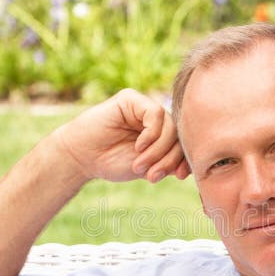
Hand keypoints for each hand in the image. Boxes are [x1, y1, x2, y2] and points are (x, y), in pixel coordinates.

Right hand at [54, 89, 189, 182]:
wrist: (82, 158)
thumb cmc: (112, 162)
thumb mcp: (148, 166)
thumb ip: (168, 162)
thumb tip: (192, 166)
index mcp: (161, 133)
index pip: (183, 142)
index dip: (185, 158)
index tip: (180, 176)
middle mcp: (155, 118)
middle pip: (179, 134)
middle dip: (169, 158)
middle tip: (153, 176)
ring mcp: (143, 107)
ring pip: (170, 125)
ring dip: (158, 150)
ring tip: (139, 165)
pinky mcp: (131, 99)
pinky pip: (155, 113)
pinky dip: (151, 134)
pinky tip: (139, 146)